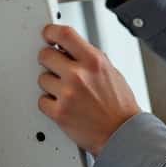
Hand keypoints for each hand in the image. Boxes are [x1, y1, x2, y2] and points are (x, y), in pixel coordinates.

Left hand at [37, 24, 141, 155]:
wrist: (123, 134)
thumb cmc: (120, 106)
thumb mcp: (111, 72)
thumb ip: (89, 59)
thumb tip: (70, 49)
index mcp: (93, 61)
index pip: (64, 34)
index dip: (51, 32)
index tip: (47, 35)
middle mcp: (79, 75)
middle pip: (45, 55)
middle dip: (49, 60)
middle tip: (56, 68)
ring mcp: (67, 94)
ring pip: (42, 79)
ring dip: (51, 85)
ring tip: (68, 93)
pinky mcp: (59, 113)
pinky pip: (42, 101)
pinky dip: (50, 104)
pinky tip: (65, 105)